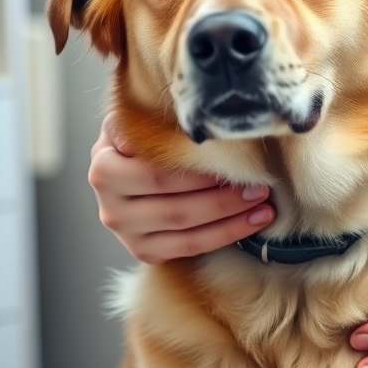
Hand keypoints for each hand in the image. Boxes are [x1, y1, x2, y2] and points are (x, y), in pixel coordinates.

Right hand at [87, 112, 274, 262]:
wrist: (127, 161)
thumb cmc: (142, 134)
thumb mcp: (139, 117)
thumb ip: (153, 116)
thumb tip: (187, 116)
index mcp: (104, 169)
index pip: (157, 175)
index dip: (198, 173)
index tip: (235, 163)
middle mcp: (110, 207)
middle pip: (174, 208)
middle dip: (223, 199)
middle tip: (260, 185)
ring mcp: (125, 234)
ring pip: (184, 232)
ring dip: (230, 221)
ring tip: (263, 206)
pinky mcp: (143, 251)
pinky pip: (188, 249)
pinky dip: (224, 236)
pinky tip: (252, 222)